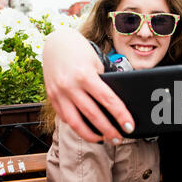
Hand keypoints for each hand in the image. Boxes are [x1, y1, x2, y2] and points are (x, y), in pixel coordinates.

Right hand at [43, 28, 134, 142]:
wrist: (56, 42)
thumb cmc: (81, 52)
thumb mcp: (96, 64)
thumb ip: (103, 83)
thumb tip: (116, 107)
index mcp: (85, 75)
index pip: (108, 100)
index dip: (121, 116)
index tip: (129, 127)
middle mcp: (69, 85)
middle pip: (93, 115)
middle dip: (108, 130)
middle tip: (119, 139)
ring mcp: (58, 93)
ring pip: (75, 122)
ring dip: (91, 135)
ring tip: (103, 139)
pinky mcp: (51, 97)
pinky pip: (65, 117)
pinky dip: (77, 126)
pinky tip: (88, 130)